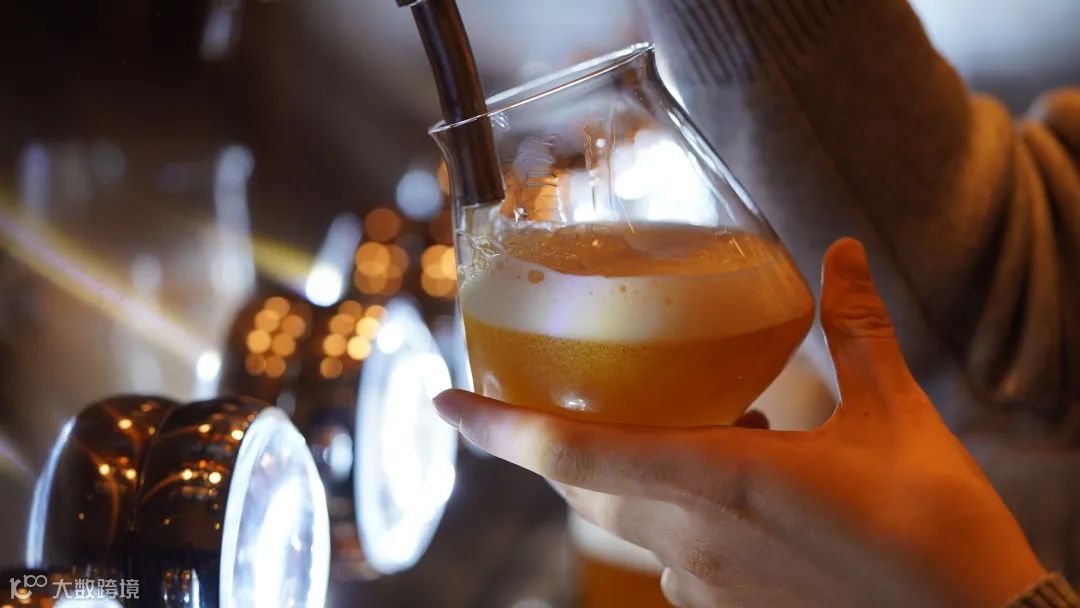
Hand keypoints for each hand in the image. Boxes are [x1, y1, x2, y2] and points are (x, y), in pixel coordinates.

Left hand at [434, 238, 1046, 607]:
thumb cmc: (938, 537)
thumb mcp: (897, 418)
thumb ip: (856, 331)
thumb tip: (840, 255)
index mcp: (723, 483)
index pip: (575, 455)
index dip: (499, 430)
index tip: (445, 404)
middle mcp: (697, 541)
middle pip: (585, 487)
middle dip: (559, 444)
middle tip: (560, 399)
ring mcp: (709, 587)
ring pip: (629, 521)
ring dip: (634, 472)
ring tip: (704, 430)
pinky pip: (674, 555)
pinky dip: (680, 510)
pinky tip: (740, 483)